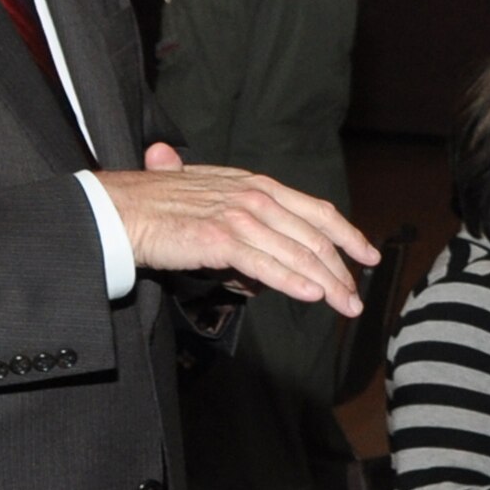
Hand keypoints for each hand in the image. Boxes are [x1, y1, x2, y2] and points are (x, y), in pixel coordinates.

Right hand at [99, 142, 377, 316]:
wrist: (121, 209)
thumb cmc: (158, 207)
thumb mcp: (210, 204)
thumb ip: (238, 224)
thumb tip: (255, 266)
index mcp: (256, 184)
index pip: (315, 210)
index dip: (346, 234)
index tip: (368, 255)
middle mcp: (254, 195)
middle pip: (312, 236)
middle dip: (342, 269)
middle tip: (357, 297)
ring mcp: (238, 215)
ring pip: (295, 252)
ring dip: (326, 282)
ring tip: (345, 305)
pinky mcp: (219, 239)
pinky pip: (264, 264)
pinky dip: (292, 281)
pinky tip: (311, 296)